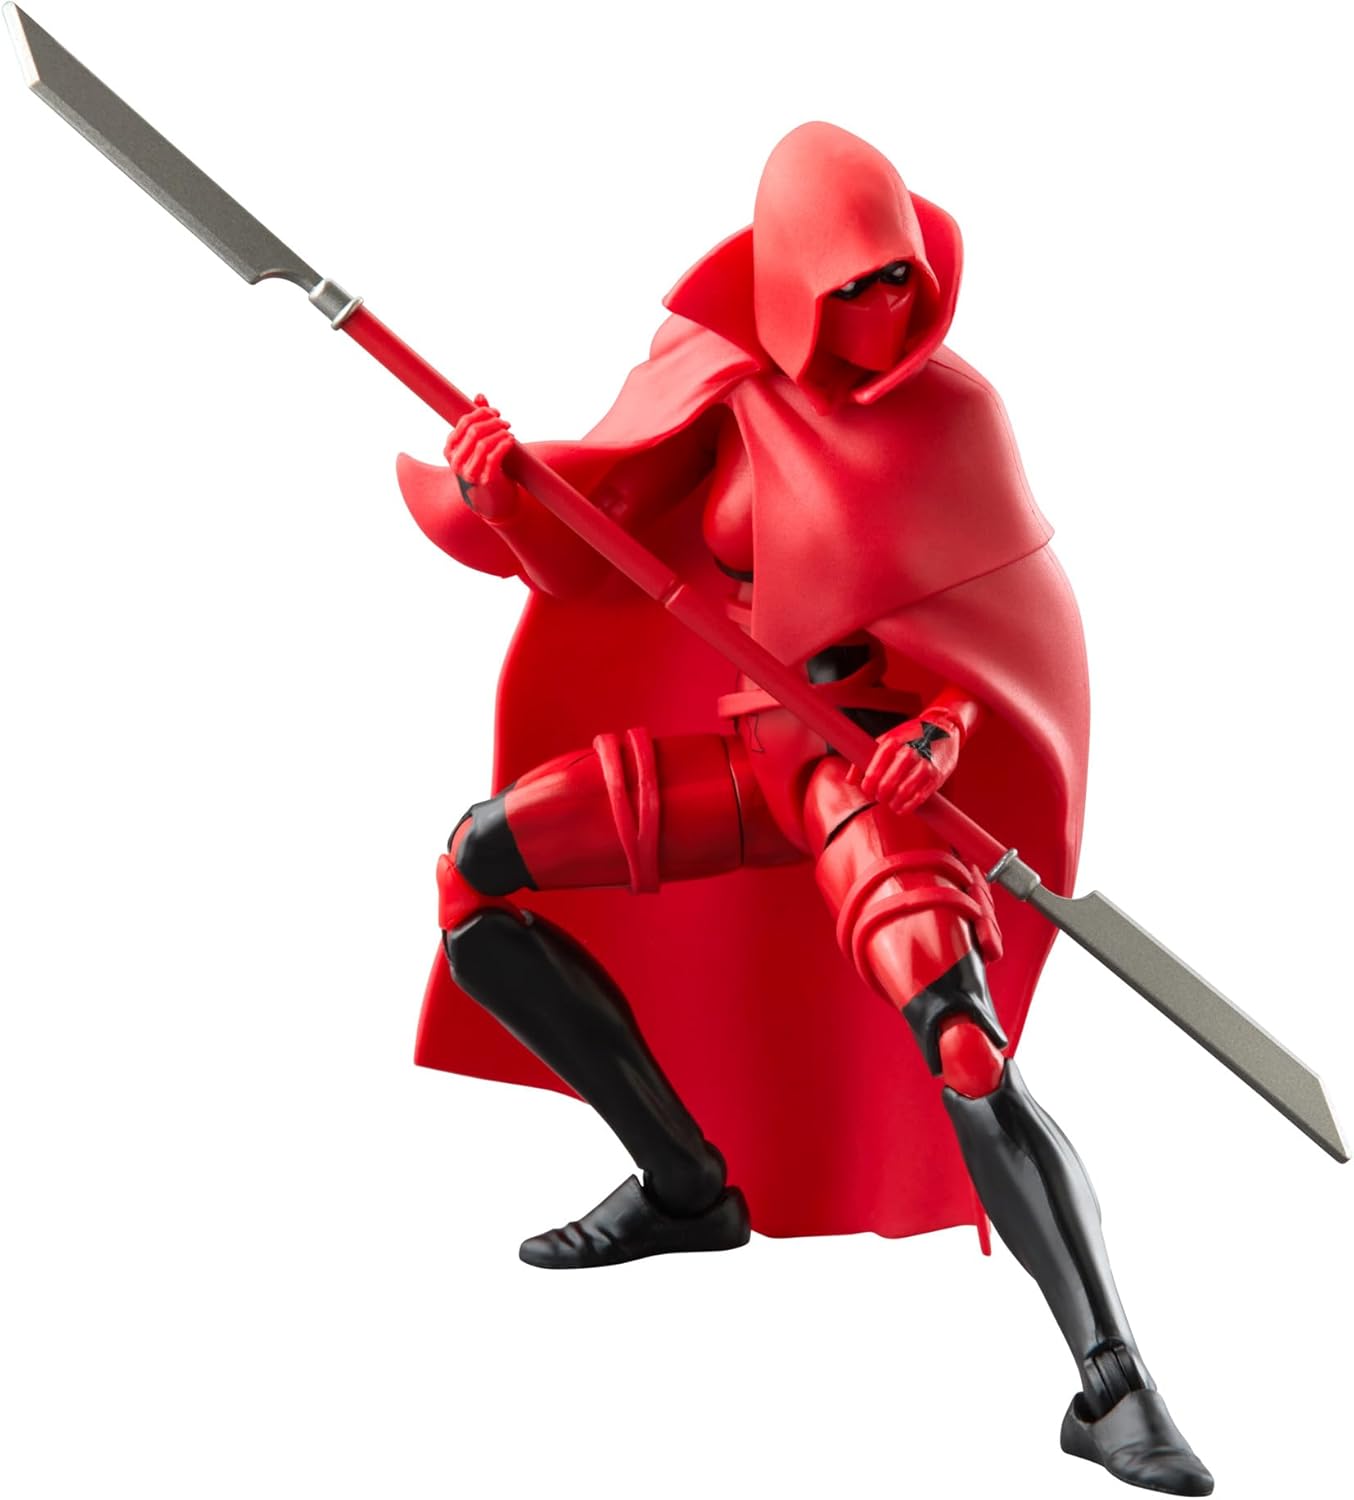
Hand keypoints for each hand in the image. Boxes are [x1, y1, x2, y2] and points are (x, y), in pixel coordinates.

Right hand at [445, 395, 516, 519]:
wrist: (491, 500)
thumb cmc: (484, 467)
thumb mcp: (478, 443)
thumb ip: (478, 419)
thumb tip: (480, 395)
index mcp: (450, 449)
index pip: (464, 422)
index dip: (482, 413)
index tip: (496, 413)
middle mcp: (456, 461)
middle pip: (474, 431)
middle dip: (492, 422)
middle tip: (505, 422)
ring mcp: (469, 472)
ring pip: (483, 443)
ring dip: (500, 433)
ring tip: (509, 431)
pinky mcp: (485, 480)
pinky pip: (494, 457)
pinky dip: (504, 445)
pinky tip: (511, 440)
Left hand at [847, 709, 962, 814]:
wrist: (943, 728)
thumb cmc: (910, 736)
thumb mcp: (886, 740)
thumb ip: (865, 758)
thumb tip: (850, 781)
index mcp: (892, 743)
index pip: (873, 772)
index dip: (867, 787)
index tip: (867, 791)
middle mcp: (909, 752)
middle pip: (887, 784)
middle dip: (879, 796)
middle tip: (879, 797)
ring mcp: (924, 765)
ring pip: (903, 793)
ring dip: (893, 803)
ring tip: (890, 803)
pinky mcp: (936, 776)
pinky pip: (919, 797)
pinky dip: (907, 807)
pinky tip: (902, 807)